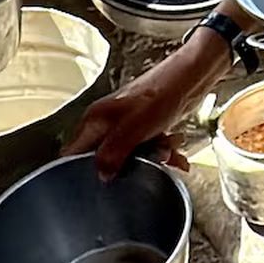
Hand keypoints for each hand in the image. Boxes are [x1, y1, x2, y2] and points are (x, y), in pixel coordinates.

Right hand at [63, 50, 216, 177]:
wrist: (190, 78)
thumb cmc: (161, 95)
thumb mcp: (134, 128)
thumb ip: (113, 153)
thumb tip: (101, 176)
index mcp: (94, 121)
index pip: (72, 154)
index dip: (81, 172)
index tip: (101, 184)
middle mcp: (105, 123)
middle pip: (106, 159)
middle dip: (129, 167)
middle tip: (148, 162)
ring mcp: (125, 125)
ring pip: (131, 156)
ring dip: (152, 159)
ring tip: (168, 153)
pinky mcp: (144, 127)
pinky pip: (149, 149)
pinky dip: (163, 153)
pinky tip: (177, 156)